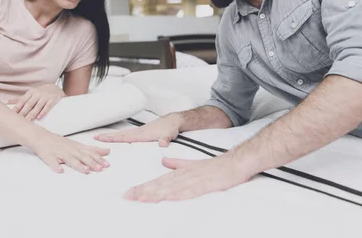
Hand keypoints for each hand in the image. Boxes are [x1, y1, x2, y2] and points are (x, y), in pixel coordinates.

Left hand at [9, 84, 64, 120]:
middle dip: (24, 112)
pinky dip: (43, 112)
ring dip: (33, 113)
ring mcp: (45, 96)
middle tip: (19, 120)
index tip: (12, 114)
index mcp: (30, 92)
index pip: (22, 100)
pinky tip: (39, 117)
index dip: (17, 107)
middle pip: (29, 104)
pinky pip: (48, 106)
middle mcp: (37, 93)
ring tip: (28, 120)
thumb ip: (20, 99)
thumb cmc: (40, 93)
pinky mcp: (53, 99)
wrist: (55, 88)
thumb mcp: (30, 94)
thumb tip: (7, 102)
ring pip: (38, 106)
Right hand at [33, 132, 109, 173]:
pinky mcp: (49, 157)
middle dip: (92, 163)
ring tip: (85, 170)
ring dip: (78, 165)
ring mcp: (59, 153)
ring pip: (70, 160)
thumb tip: (107, 151)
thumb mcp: (78, 145)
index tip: (107, 164)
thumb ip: (92, 149)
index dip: (98, 159)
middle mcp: (70, 150)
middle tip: (100, 169)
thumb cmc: (61, 143)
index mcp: (77, 148)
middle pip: (82, 157)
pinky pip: (52, 162)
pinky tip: (60, 170)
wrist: (42, 137)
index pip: (90, 153)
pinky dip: (56, 166)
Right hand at [94, 114, 181, 146]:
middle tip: (95, 137)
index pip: (124, 137)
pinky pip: (127, 134)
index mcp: (141, 135)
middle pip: (119, 134)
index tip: (103, 138)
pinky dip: (119, 135)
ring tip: (101, 136)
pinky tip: (116, 137)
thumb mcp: (168, 135)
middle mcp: (138, 132)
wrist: (172, 122)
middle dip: (107, 136)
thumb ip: (164, 140)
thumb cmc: (169, 128)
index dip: (113, 138)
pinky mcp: (141, 132)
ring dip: (111, 135)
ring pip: (122, 134)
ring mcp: (139, 131)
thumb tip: (163, 144)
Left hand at [124, 154, 251, 201]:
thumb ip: (177, 163)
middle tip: (127, 196)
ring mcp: (193, 180)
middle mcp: (183, 175)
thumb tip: (164, 162)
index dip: (143, 186)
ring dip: (155, 193)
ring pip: (170, 188)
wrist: (234, 162)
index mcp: (180, 172)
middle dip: (143, 191)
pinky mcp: (203, 186)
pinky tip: (167, 199)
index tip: (130, 192)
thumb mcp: (193, 164)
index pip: (158, 180)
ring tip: (140, 198)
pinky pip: (188, 192)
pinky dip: (176, 196)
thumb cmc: (215, 166)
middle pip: (159, 184)